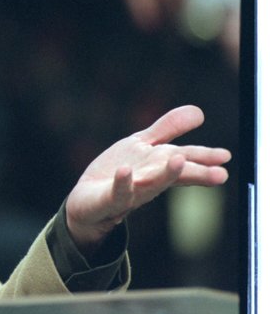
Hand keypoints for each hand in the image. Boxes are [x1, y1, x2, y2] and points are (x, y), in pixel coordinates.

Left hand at [65, 105, 229, 255]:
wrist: (87, 201)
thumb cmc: (119, 173)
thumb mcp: (143, 145)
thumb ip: (168, 130)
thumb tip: (199, 111)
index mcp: (159, 167)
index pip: (185, 161)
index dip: (204, 159)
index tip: (226, 157)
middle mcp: (149, 182)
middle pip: (174, 176)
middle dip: (196, 174)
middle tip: (221, 174)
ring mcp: (130, 192)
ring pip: (150, 185)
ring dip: (165, 174)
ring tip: (178, 159)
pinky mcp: (108, 199)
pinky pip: (117, 192)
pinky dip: (122, 182)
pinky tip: (126, 169)